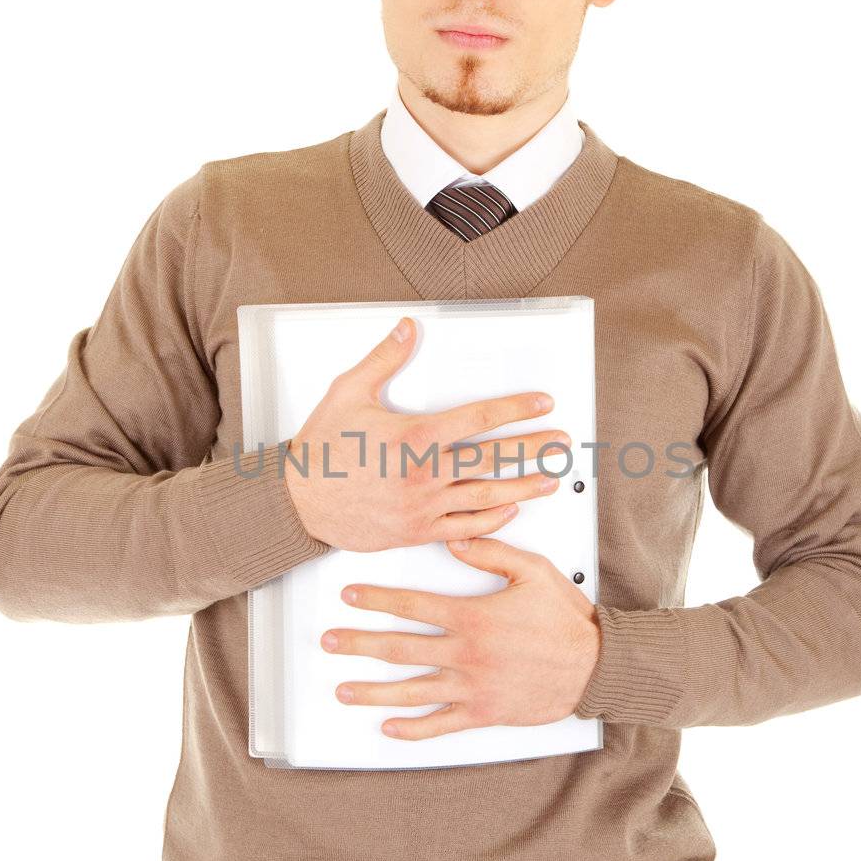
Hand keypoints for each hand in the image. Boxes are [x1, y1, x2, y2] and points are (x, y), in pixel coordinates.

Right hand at [283, 316, 571, 552]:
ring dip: (524, 486)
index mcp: (414, 437)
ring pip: (486, 496)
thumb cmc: (320, 451)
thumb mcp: (348, 393)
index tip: (541, 403)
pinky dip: (492, 519)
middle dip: (533, 449)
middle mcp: (424, 475)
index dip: (516, 409)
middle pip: (493, 459)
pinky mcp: (416, 531)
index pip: (478, 418)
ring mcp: (423, 507)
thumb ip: (383, 360)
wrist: (298, 503)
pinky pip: (465, 528)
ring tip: (550, 479)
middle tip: (561, 443)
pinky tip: (510, 509)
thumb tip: (406, 329)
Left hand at [321, 534, 602, 738]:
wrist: (597, 666)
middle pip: (400, 648)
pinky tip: (389, 728)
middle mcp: (467, 654)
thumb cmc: (567, 621)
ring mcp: (473, 687)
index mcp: (473, 617)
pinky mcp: (484, 713)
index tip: (350, 597)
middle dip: (359, 644)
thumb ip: (491, 552)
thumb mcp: (533, 572)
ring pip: (412, 690)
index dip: (376, 599)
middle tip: (329, 642)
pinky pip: (441, 725)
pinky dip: (413, 729)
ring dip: (373, 691)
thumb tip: (453, 539)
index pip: (412, 605)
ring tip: (344, 690)